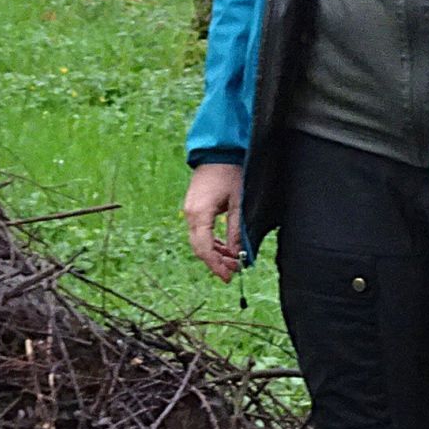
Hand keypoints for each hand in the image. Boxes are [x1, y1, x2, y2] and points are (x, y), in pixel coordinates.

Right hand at [183, 164, 243, 282]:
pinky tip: (225, 247)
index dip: (216, 265)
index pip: (204, 248)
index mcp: (199, 213)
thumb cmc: (230, 172)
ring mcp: (190, 211)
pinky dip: (212, 242)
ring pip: (199, 241)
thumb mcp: (239, 202)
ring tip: (233, 261)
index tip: (229, 277)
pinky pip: (200, 231)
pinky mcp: (194, 208)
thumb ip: (236, 229)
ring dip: (215, 253)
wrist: (218, 151)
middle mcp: (190, 214)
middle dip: (216, 262)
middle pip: (199, 247)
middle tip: (234, 272)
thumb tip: (238, 254)